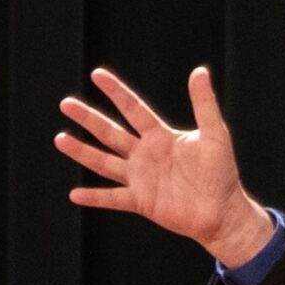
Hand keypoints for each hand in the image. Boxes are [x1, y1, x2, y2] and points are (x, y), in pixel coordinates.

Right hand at [55, 65, 276, 265]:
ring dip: (83, 152)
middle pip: (110, 132)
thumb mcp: (215, 135)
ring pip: (105, 162)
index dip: (116, 92)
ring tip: (60, 139)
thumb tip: (200, 71)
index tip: (97, 74)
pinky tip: (75, 195)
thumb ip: (205, 105)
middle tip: (66, 104)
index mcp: (160, 137)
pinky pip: (114, 198)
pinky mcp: (142, 201)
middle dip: (88, 118)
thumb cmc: (222, 174)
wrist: (224, 213)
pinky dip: (95, 197)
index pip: (133, 109)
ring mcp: (141, 178)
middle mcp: (145, 155)